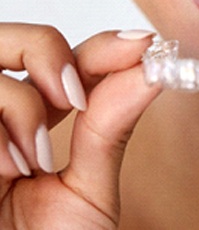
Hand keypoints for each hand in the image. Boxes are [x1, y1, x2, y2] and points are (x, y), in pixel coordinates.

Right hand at [0, 23, 159, 228]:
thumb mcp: (85, 192)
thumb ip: (110, 128)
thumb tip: (151, 70)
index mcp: (36, 122)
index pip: (67, 57)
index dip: (103, 44)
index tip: (143, 45)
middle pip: (14, 38)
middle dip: (47, 52)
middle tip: (75, 96)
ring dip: (21, 103)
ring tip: (34, 157)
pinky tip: (7, 171)